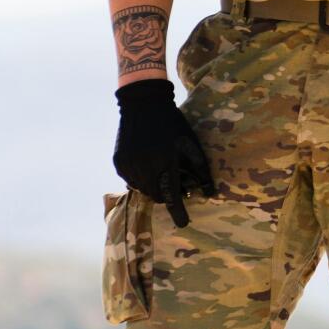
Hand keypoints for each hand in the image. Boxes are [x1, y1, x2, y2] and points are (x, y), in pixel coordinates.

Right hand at [112, 79, 216, 227]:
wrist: (142, 104)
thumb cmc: (172, 123)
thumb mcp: (190, 142)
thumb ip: (200, 168)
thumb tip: (209, 192)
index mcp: (165, 162)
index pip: (172, 195)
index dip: (178, 212)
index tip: (184, 224)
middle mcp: (144, 167)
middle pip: (157, 195)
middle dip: (166, 195)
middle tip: (174, 182)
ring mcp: (129, 165)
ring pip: (143, 189)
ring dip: (153, 186)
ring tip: (159, 168)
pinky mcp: (119, 162)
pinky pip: (131, 180)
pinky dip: (140, 178)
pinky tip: (146, 162)